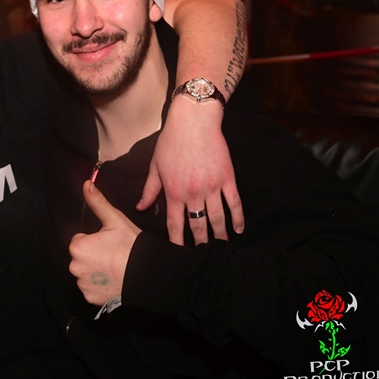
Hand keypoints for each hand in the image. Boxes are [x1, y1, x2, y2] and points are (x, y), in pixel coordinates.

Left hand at [69, 180, 140, 306]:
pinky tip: (112, 280)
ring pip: (85, 273)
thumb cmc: (131, 245)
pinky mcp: (90, 298)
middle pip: (81, 257)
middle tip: (112, 255)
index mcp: (78, 246)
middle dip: (92, 256)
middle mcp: (75, 267)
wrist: (148, 274)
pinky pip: (90, 289)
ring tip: (114, 268)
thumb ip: (97, 202)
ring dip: (95, 271)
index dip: (94, 240)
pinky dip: (99, 286)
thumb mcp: (114, 219)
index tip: (108, 243)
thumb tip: (85, 183)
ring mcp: (82, 284)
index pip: (80, 240)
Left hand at [136, 97, 243, 244]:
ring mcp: (212, 186)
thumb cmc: (171, 142)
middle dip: (199, 243)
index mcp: (173, 192)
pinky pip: (234, 203)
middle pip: (197, 226)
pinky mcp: (227, 178)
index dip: (176, 241)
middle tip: (202, 256)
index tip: (178, 254)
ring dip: (219, 235)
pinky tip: (238, 230)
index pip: (174, 224)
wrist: (194, 121)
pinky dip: (238, 218)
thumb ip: (149, 190)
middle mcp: (193, 193)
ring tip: (221, 248)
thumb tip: (141, 208)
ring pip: (217, 219)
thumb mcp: (155, 166)